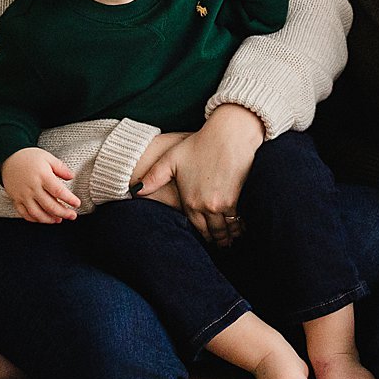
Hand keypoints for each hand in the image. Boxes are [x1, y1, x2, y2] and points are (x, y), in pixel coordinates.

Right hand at [1, 148, 80, 222]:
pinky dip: (34, 219)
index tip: (77, 203)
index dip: (69, 199)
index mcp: (42, 176)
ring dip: (49, 219)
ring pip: (37, 213)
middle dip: (63, 213)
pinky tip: (43, 219)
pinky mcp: (16, 199)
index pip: (58, 191)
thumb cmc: (30, 157)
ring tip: (58, 220)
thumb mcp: (48, 157)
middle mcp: (32, 187)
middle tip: (72, 216)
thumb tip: (72, 177)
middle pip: (49, 205)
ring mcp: (23, 195)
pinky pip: (24, 213)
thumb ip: (61, 168)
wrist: (8, 157)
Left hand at [135, 103, 262, 244]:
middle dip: (217, 240)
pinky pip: (240, 221)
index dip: (202, 236)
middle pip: (214, 233)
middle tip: (221, 245)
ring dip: (230, 237)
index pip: (197, 229)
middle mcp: (207, 207)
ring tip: (232, 240)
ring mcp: (224, 204)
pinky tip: (243, 227)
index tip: (206, 240)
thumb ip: (153, 177)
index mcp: (190, 201)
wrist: (229, 134)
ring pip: (228, 229)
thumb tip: (135, 190)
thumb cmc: (200, 144)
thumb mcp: (171, 158)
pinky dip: (241, 227)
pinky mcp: (240, 198)